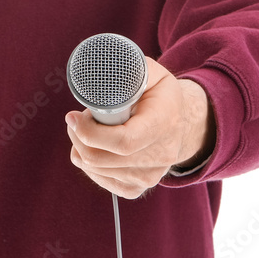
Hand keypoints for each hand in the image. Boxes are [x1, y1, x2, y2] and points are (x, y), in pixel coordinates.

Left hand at [64, 58, 214, 198]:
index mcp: (163, 124)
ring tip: (93, 126)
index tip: (72, 116)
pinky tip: (96, 145)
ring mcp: (149, 176)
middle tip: (79, 117)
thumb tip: (100, 71)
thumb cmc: (160, 93)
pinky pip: (101, 180)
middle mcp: (159, 156)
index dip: (91, 132)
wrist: (185, 122)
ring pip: (96, 169)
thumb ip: (127, 70)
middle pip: (102, 158)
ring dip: (82, 146)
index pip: (124, 141)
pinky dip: (89, 162)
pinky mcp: (138, 187)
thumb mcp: (150, 71)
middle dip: (79, 135)